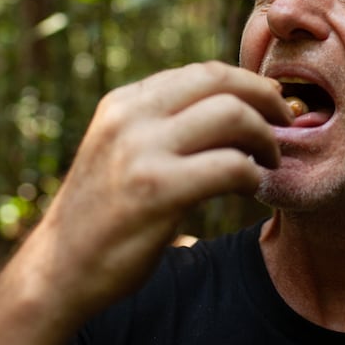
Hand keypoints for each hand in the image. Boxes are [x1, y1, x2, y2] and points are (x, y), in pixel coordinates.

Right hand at [0, 61, 291, 344]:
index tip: (268, 104)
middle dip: (266, 97)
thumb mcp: (123, 150)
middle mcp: (130, 117)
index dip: (246, 84)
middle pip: (221, 81)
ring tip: (270, 159)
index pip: (202, 73)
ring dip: (266, 136)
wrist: (59, 271)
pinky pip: (231, 166)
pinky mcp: (157, 191)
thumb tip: (231, 107)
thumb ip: (163, 125)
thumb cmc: (104, 214)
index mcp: (124, 103)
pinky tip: (250, 188)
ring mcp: (141, 151)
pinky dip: (253, 175)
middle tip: (285, 121)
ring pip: (232, 115)